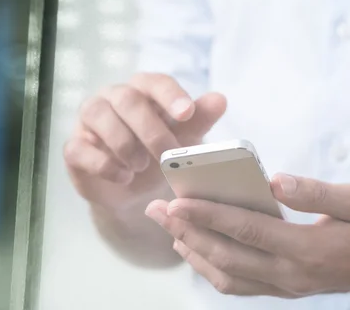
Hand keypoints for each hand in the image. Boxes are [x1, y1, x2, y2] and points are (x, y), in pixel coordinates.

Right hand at [64, 73, 226, 211]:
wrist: (131, 191)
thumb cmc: (156, 155)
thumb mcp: (182, 141)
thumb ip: (198, 120)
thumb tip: (220, 99)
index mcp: (141, 90)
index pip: (154, 82)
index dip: (170, 94)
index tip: (187, 112)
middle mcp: (111, 98)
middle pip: (126, 98)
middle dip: (149, 128)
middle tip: (166, 154)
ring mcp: (87, 121)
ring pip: (97, 114)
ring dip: (124, 142)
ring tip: (141, 166)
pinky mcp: (73, 148)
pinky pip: (79, 148)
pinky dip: (103, 164)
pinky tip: (123, 177)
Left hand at [147, 174, 349, 297]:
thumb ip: (318, 194)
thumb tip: (275, 182)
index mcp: (307, 249)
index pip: (245, 230)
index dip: (207, 216)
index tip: (174, 203)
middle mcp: (291, 275)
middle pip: (225, 256)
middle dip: (185, 232)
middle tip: (154, 211)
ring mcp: (287, 287)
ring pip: (226, 277)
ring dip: (192, 251)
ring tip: (168, 228)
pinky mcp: (285, 290)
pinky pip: (238, 286)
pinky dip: (209, 268)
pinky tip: (194, 249)